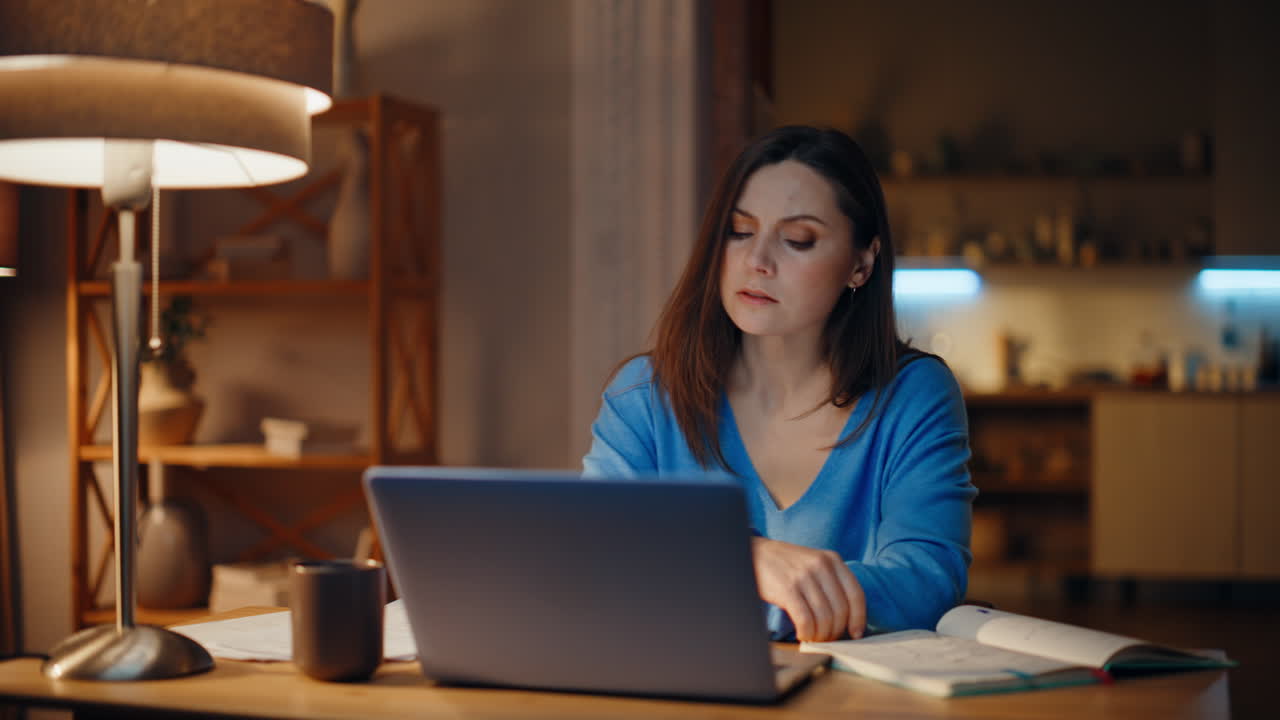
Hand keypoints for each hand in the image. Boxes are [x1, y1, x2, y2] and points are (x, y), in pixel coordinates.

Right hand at [751, 537, 865, 641]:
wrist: (755, 553)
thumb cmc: (787, 564)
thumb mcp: (814, 562)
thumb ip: (831, 581)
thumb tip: (847, 618)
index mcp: (832, 559)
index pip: (856, 594)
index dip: (858, 618)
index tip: (855, 634)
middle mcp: (821, 566)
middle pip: (840, 610)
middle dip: (835, 631)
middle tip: (827, 638)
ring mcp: (804, 577)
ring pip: (824, 618)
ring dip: (820, 635)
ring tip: (813, 637)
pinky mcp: (787, 589)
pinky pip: (805, 620)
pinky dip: (807, 633)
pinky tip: (802, 634)